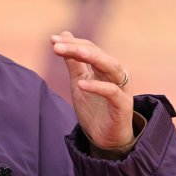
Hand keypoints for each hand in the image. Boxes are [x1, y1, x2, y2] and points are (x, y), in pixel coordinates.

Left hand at [51, 32, 134, 151]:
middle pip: (99, 55)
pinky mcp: (123, 105)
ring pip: (111, 66)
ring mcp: (121, 89)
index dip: (72, 43)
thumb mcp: (79, 82)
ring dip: (92, 58)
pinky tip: (81, 84)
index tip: (52, 40)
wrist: (105, 139)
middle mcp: (116, 74)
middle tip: (57, 45)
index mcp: (106, 67)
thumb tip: (63, 36)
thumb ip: (73, 62)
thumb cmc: (94, 109)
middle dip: (77, 48)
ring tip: (73, 52)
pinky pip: (112, 92)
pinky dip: (97, 86)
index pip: (90, 49)